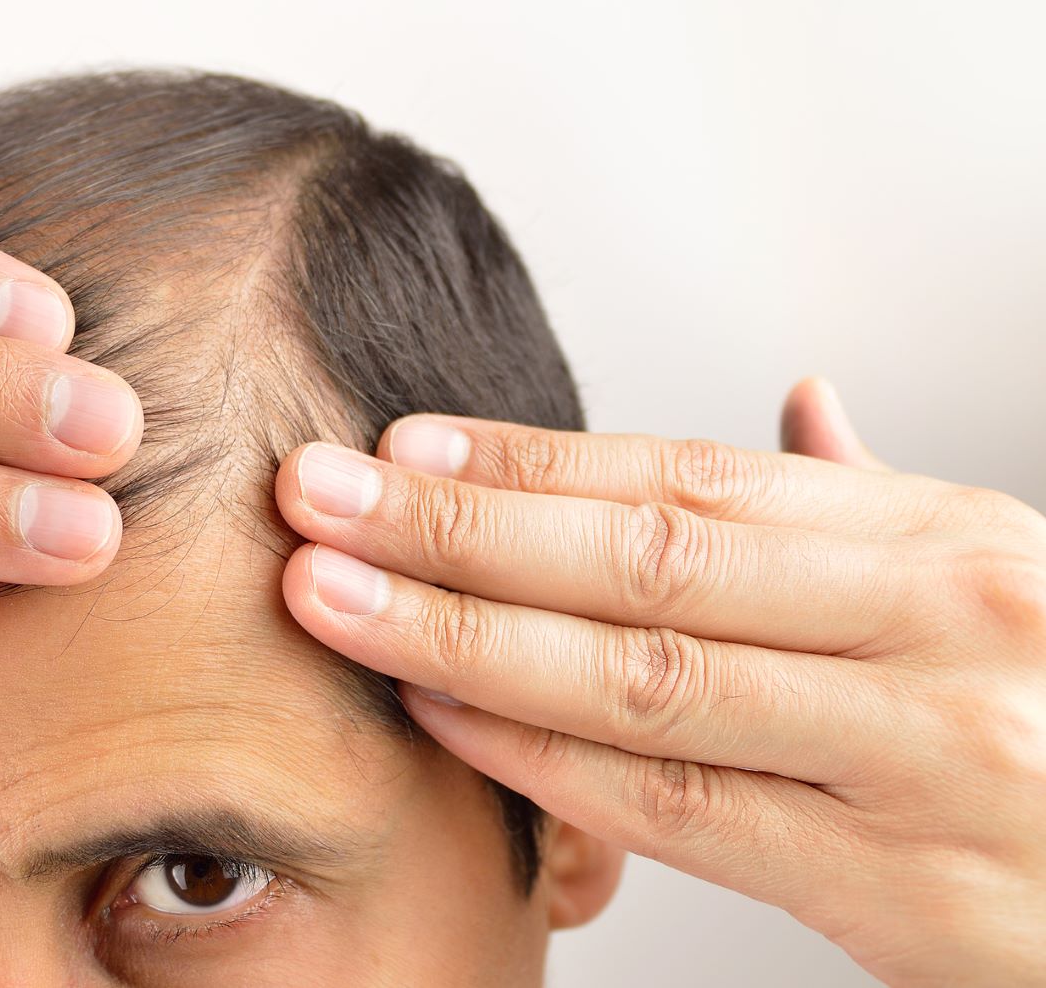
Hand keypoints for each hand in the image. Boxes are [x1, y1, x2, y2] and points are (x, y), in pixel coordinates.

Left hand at [275, 378, 1045, 985]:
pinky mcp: (897, 895)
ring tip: (336, 597)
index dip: (533, 461)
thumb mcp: (1005, 582)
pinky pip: (679, 815)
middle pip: (648, 566)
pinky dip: (541, 762)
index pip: (695, 481)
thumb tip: (796, 398)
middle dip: (459, 529)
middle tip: (315, 497)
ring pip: (645, 687)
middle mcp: (934, 637)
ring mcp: (918, 767)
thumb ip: (874, 501)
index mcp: (943, 544)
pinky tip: (438, 717)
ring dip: (463, 639)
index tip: (402, 443)